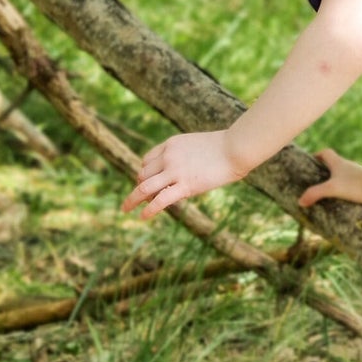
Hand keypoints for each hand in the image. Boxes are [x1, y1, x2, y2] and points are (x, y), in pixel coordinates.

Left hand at [121, 130, 245, 219]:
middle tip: (138, 199)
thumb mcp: (198, 146)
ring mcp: (175, 171)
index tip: (147, 183)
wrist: (236, 148)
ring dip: (132, 199)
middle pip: (143, 174)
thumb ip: (186, 156)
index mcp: (170, 144)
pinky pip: (161, 200)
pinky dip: (148, 210)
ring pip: (145, 187)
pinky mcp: (186, 186)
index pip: (147, 160)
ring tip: (125, 209)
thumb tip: (185, 170)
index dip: (144, 173)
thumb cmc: (224, 147)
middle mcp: (168, 157)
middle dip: (140, 187)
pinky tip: (142, 217)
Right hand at [298, 146, 361, 207]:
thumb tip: (300, 201)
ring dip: (336, 181)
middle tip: (316, 181)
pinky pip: (352, 184)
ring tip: (328, 194)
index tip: (311, 162)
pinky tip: (343, 200)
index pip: (326, 153)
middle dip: (325, 171)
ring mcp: (356, 174)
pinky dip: (346, 189)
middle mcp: (347, 166)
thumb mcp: (332, 188)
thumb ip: (315, 193)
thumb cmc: (356, 185)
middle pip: (334, 164)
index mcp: (338, 163)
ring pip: (343, 175)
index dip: (317, 156)